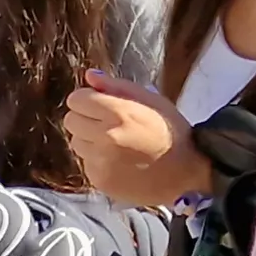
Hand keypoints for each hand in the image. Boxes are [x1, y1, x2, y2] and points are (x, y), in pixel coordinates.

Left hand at [64, 73, 216, 208]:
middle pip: (70, 120)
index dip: (87, 100)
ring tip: (117, 144)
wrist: (184, 174)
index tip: (100, 104)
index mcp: (118, 113)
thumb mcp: (151, 101)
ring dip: (90, 141)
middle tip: (108, 124)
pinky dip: (97, 161)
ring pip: (76, 142)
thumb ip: (117, 86)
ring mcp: (101, 161)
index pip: (76, 99)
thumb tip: (89, 75)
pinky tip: (120, 161)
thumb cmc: (169, 132)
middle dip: (86, 119)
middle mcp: (106, 137)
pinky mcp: (100, 179)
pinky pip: (86, 163)